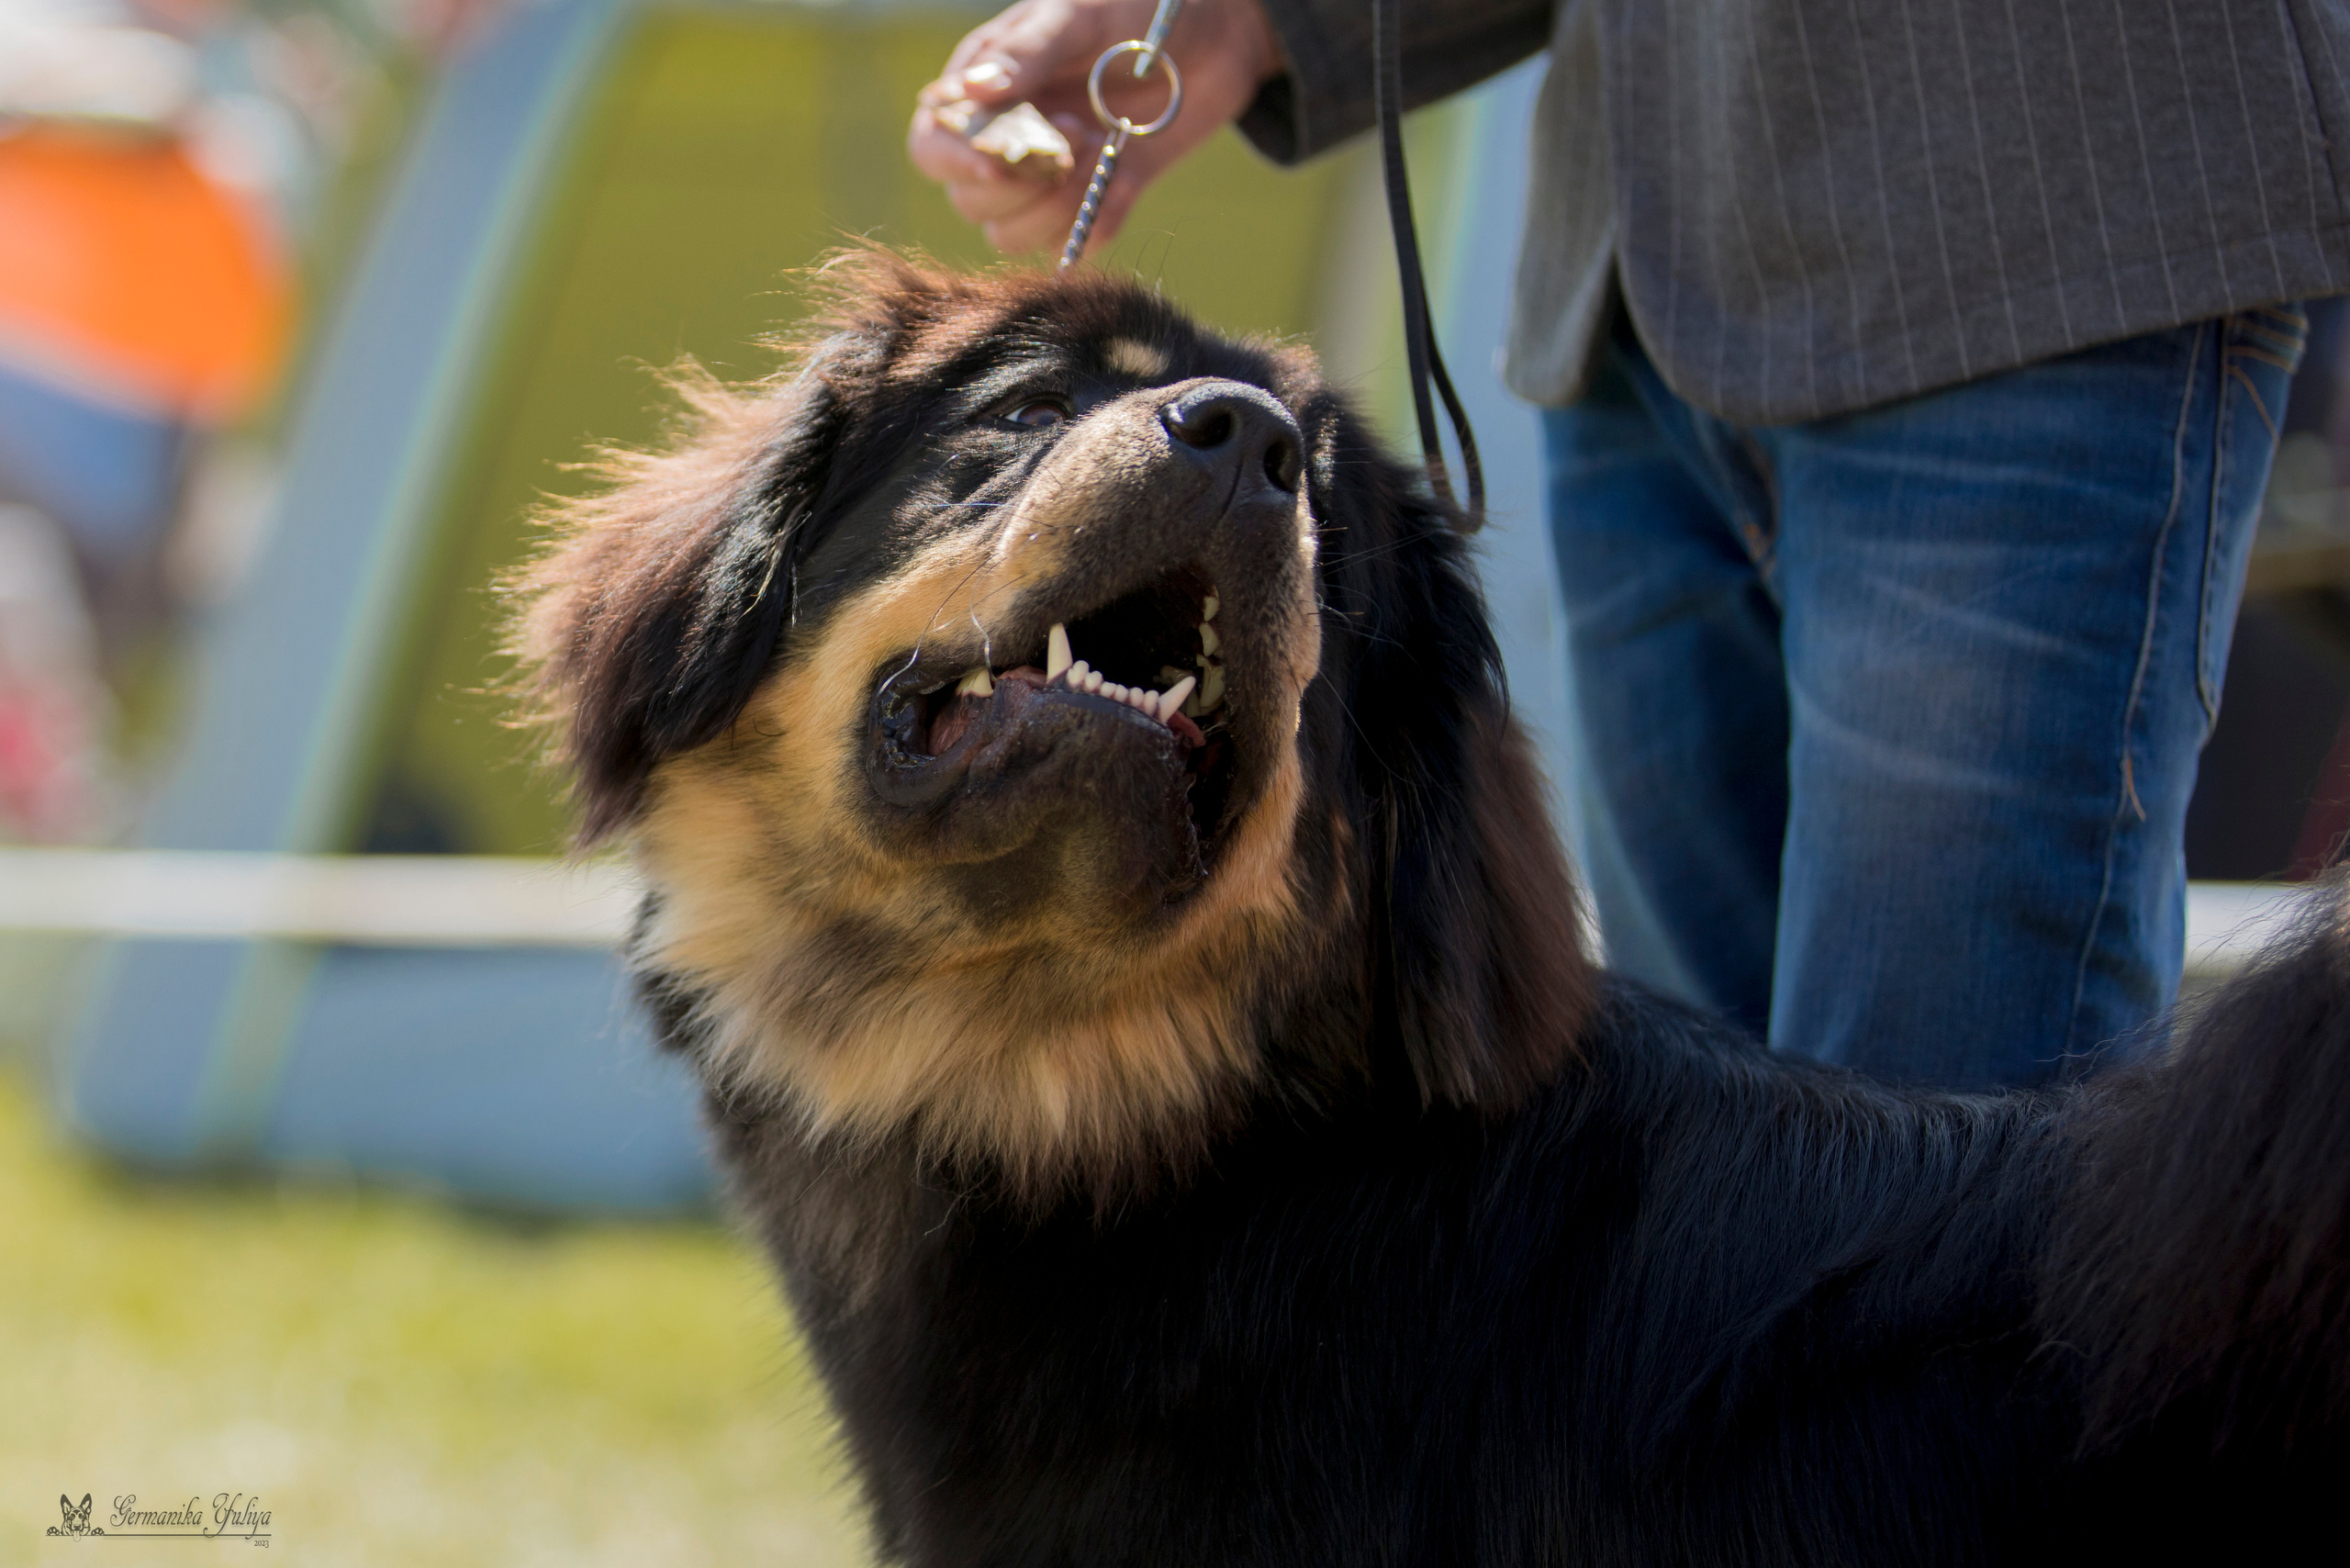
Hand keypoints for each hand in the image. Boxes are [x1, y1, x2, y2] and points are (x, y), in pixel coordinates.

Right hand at [908, 0, 1283, 257]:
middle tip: (1079, 133)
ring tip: (1101, 151)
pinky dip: (1098, 221)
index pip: (933, 147)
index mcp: (985, 90)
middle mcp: (1007, 140)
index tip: (1000, 161)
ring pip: (1013, 236)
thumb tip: (970, 93)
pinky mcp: (1095, 201)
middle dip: (1022, 183)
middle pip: (971, 202)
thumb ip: (1027, 54)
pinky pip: (1075, 245)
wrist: (1213, 32)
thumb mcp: (1078, 16)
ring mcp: (1049, 177)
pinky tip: (1124, 173)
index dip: (956, 163)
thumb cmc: (1135, 7)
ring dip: (1056, 209)